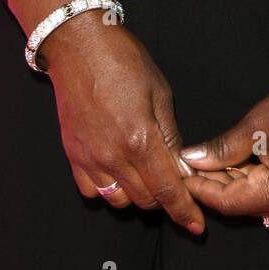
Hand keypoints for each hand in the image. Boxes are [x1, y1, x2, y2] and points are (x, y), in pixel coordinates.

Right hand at [42, 10, 205, 234]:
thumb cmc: (123, 60)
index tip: (196, 224)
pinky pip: (92, 191)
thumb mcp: (160, 91)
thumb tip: (182, 165)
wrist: (78, 45)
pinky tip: (118, 170)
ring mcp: (90, 157)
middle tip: (173, 181)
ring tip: (145, 173)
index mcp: (140, 138)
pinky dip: (109, 189)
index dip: (184, 210)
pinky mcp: (72, 154)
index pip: (167, 189)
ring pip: (119, 200)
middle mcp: (113, 155)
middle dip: (164, 197)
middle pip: (145, 199)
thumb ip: (171, 134)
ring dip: (137, 194)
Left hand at [177, 68, 268, 221]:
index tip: (179, 172)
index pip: (227, 201)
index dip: (199, 187)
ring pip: (253, 199)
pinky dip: (249, 179)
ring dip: (230, 181)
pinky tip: (233, 160)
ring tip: (206, 159)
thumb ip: (221, 148)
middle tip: (189, 164)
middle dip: (212, 183)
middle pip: (240, 204)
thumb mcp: (256, 123)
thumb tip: (192, 160)